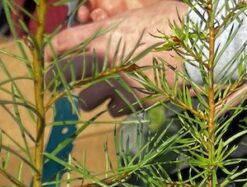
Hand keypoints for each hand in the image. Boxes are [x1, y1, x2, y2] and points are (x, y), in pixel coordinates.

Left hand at [51, 1, 186, 115]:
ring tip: (95, 92)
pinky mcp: (133, 102)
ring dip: (87, 97)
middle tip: (50, 85)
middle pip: (65, 75)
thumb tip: (91, 38)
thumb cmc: (172, 23)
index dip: (49, 53)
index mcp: (104, 34)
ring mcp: (118, 84)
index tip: (46, 59)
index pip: (61, 44)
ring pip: (85, 100)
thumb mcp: (137, 17)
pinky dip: (115, 105)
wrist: (200, 46)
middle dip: (53, 80)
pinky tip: (124, 95)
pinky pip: (112, 110)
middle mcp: (105, 60)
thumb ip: (110, 30)